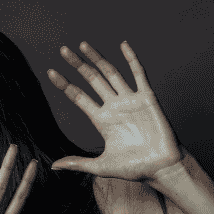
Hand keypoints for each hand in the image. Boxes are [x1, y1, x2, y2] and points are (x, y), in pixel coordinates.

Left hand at [48, 41, 183, 180]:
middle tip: (63, 50)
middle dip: (78, 65)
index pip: (78, 97)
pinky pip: (139, 74)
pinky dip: (132, 59)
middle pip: (92, 80)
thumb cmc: (136, 169)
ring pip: (111, 73)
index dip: (65, 84)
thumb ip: (78, 163)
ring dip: (97, 59)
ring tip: (83, 45)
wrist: (162, 168)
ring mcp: (130, 100)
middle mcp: (114, 106)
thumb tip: (53, 166)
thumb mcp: (102, 167)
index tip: (51, 71)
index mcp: (102, 120)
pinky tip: (123, 45)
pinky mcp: (147, 98)